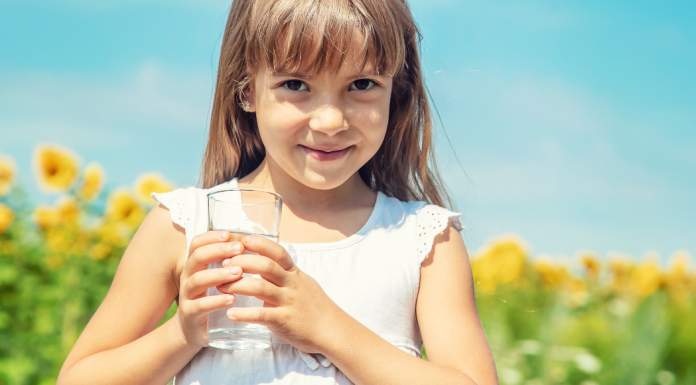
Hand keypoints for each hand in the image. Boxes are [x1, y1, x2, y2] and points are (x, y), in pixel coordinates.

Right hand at [175, 231, 244, 347]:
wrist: (193, 329)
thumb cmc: (210, 297)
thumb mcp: (215, 277)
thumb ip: (226, 261)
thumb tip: (246, 240)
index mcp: (195, 265)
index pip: (197, 244)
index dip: (211, 237)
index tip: (229, 235)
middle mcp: (188, 277)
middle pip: (197, 257)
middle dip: (218, 251)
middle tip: (239, 249)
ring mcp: (187, 295)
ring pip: (197, 280)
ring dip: (218, 274)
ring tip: (238, 272)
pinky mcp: (190, 314)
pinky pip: (200, 305)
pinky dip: (215, 301)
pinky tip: (231, 298)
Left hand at [217, 235, 341, 353]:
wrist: (332, 330)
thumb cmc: (315, 306)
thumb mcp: (303, 283)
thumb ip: (284, 274)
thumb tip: (266, 262)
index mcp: (295, 274)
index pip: (278, 252)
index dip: (260, 244)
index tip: (243, 239)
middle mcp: (292, 285)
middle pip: (266, 266)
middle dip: (242, 262)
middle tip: (223, 263)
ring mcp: (288, 302)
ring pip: (260, 288)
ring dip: (237, 286)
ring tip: (219, 286)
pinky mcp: (285, 321)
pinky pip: (262, 315)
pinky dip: (244, 314)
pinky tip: (230, 313)